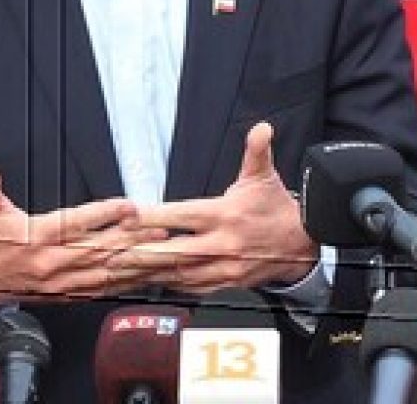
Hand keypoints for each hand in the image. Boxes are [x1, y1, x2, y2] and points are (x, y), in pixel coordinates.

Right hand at [0, 165, 168, 315]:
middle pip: (99, 248)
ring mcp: (60, 281)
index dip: (103, 214)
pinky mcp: (65, 293)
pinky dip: (122, 283)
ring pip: (104, 271)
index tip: (127, 205)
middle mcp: (52, 261)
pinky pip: (99, 289)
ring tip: (160, 252)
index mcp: (36, 237)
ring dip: (134, 262)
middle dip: (132, 239)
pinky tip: (141, 277)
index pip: (75, 223)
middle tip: (159, 229)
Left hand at [120, 121, 317, 294]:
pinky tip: (150, 281)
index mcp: (225, 215)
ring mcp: (224, 268)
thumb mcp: (263, 175)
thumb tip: (261, 128)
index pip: (183, 216)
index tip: (129, 217)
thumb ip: (256, 151)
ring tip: (123, 270)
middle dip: (143, 254)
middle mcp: (223, 244)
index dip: (155, 217)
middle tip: (113, 254)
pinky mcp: (227, 284)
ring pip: (181, 274)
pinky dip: (170, 285)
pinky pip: (193, 288)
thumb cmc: (275, 207)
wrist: (302, 244)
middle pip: (176, 252)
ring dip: (151, 272)